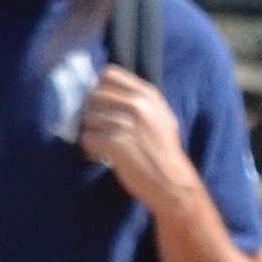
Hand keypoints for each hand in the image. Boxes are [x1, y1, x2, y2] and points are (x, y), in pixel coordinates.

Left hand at [79, 66, 196, 214]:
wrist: (174, 187)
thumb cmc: (166, 155)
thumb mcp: (161, 118)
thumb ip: (139, 102)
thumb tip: (107, 91)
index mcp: (147, 95)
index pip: (108, 74)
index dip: (100, 88)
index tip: (103, 105)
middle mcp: (136, 104)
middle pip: (94, 95)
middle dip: (93, 112)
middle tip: (100, 129)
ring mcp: (125, 123)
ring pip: (88, 117)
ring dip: (91, 132)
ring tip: (102, 145)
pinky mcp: (115, 143)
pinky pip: (87, 137)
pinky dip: (90, 148)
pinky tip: (100, 155)